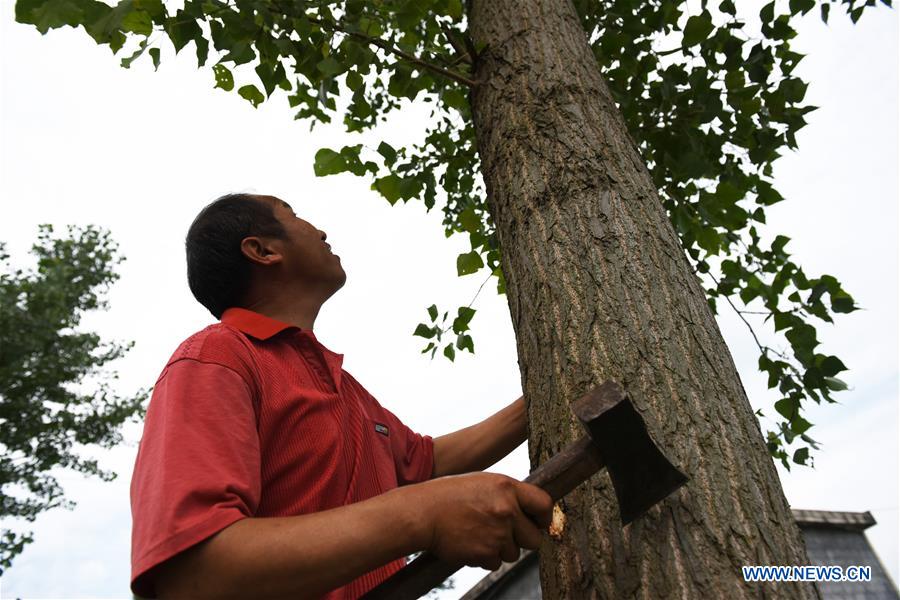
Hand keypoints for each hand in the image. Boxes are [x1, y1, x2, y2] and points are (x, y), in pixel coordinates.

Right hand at [414, 472, 552, 570]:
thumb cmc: (449, 495)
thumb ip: (508, 495)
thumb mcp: (483, 483)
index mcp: (507, 488)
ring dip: (500, 548)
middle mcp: (506, 510)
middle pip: (534, 538)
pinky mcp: (485, 553)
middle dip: (522, 539)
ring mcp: (497, 534)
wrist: (422, 514)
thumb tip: (529, 510)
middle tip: (505, 533)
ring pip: (513, 553)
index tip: (539, 523)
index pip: (544, 504)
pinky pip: (495, 563)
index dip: (543, 517)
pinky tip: (469, 542)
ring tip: (478, 533)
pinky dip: (484, 557)